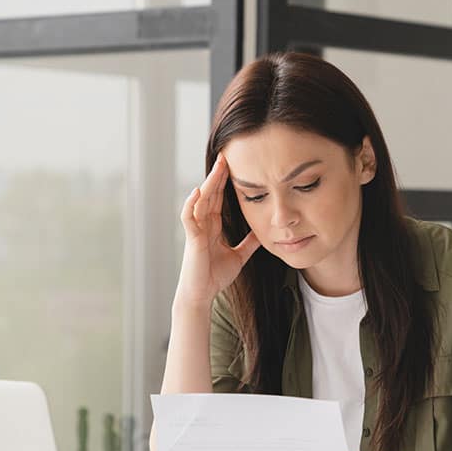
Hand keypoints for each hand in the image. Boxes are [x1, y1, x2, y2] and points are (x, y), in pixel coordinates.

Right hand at [174, 152, 260, 307]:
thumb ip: (249, 243)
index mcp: (212, 226)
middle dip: (218, 175)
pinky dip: (191, 204)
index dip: (225, 182)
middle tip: (227, 155)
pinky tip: (198, 191)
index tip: (234, 165)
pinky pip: (189, 217)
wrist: (202, 295)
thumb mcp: (239, 256)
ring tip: (218, 167)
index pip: (218, 198)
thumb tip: (263, 232)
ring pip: (200, 201)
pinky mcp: (191, 240)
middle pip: (210, 194)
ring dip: (208, 183)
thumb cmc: (215, 277)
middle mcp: (203, 225)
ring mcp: (196, 231)